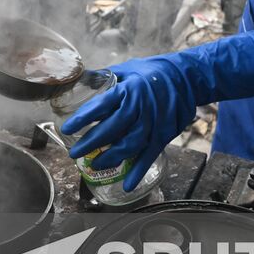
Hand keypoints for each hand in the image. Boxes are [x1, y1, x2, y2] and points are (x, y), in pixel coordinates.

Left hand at [61, 28, 253, 190]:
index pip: (100, 106)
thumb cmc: (154, 71)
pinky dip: (139, 172)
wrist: (187, 78)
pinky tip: (128, 185)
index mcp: (128, 90)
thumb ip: (105, 76)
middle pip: (112, 130)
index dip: (82, 118)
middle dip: (91, 143)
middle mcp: (139, 109)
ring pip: (129, 146)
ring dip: (110, 158)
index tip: (66, 128)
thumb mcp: (128, 68)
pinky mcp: (164, 135)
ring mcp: (153, 124)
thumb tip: (80, 77)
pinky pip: (149, 156)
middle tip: (74, 153)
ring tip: (94, 165)